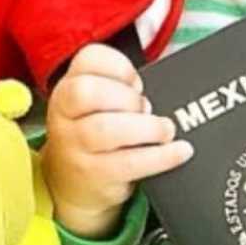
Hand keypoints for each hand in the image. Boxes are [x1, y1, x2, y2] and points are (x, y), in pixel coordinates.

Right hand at [41, 43, 192, 237]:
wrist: (75, 185)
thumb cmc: (97, 134)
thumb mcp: (100, 105)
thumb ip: (123, 90)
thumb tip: (163, 92)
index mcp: (70, 86)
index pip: (90, 59)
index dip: (121, 66)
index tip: (137, 82)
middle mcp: (65, 114)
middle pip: (89, 92)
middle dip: (128, 97)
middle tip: (147, 108)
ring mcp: (74, 146)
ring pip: (106, 129)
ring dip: (147, 127)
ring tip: (166, 130)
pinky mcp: (92, 174)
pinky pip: (130, 163)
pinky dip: (162, 156)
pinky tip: (180, 151)